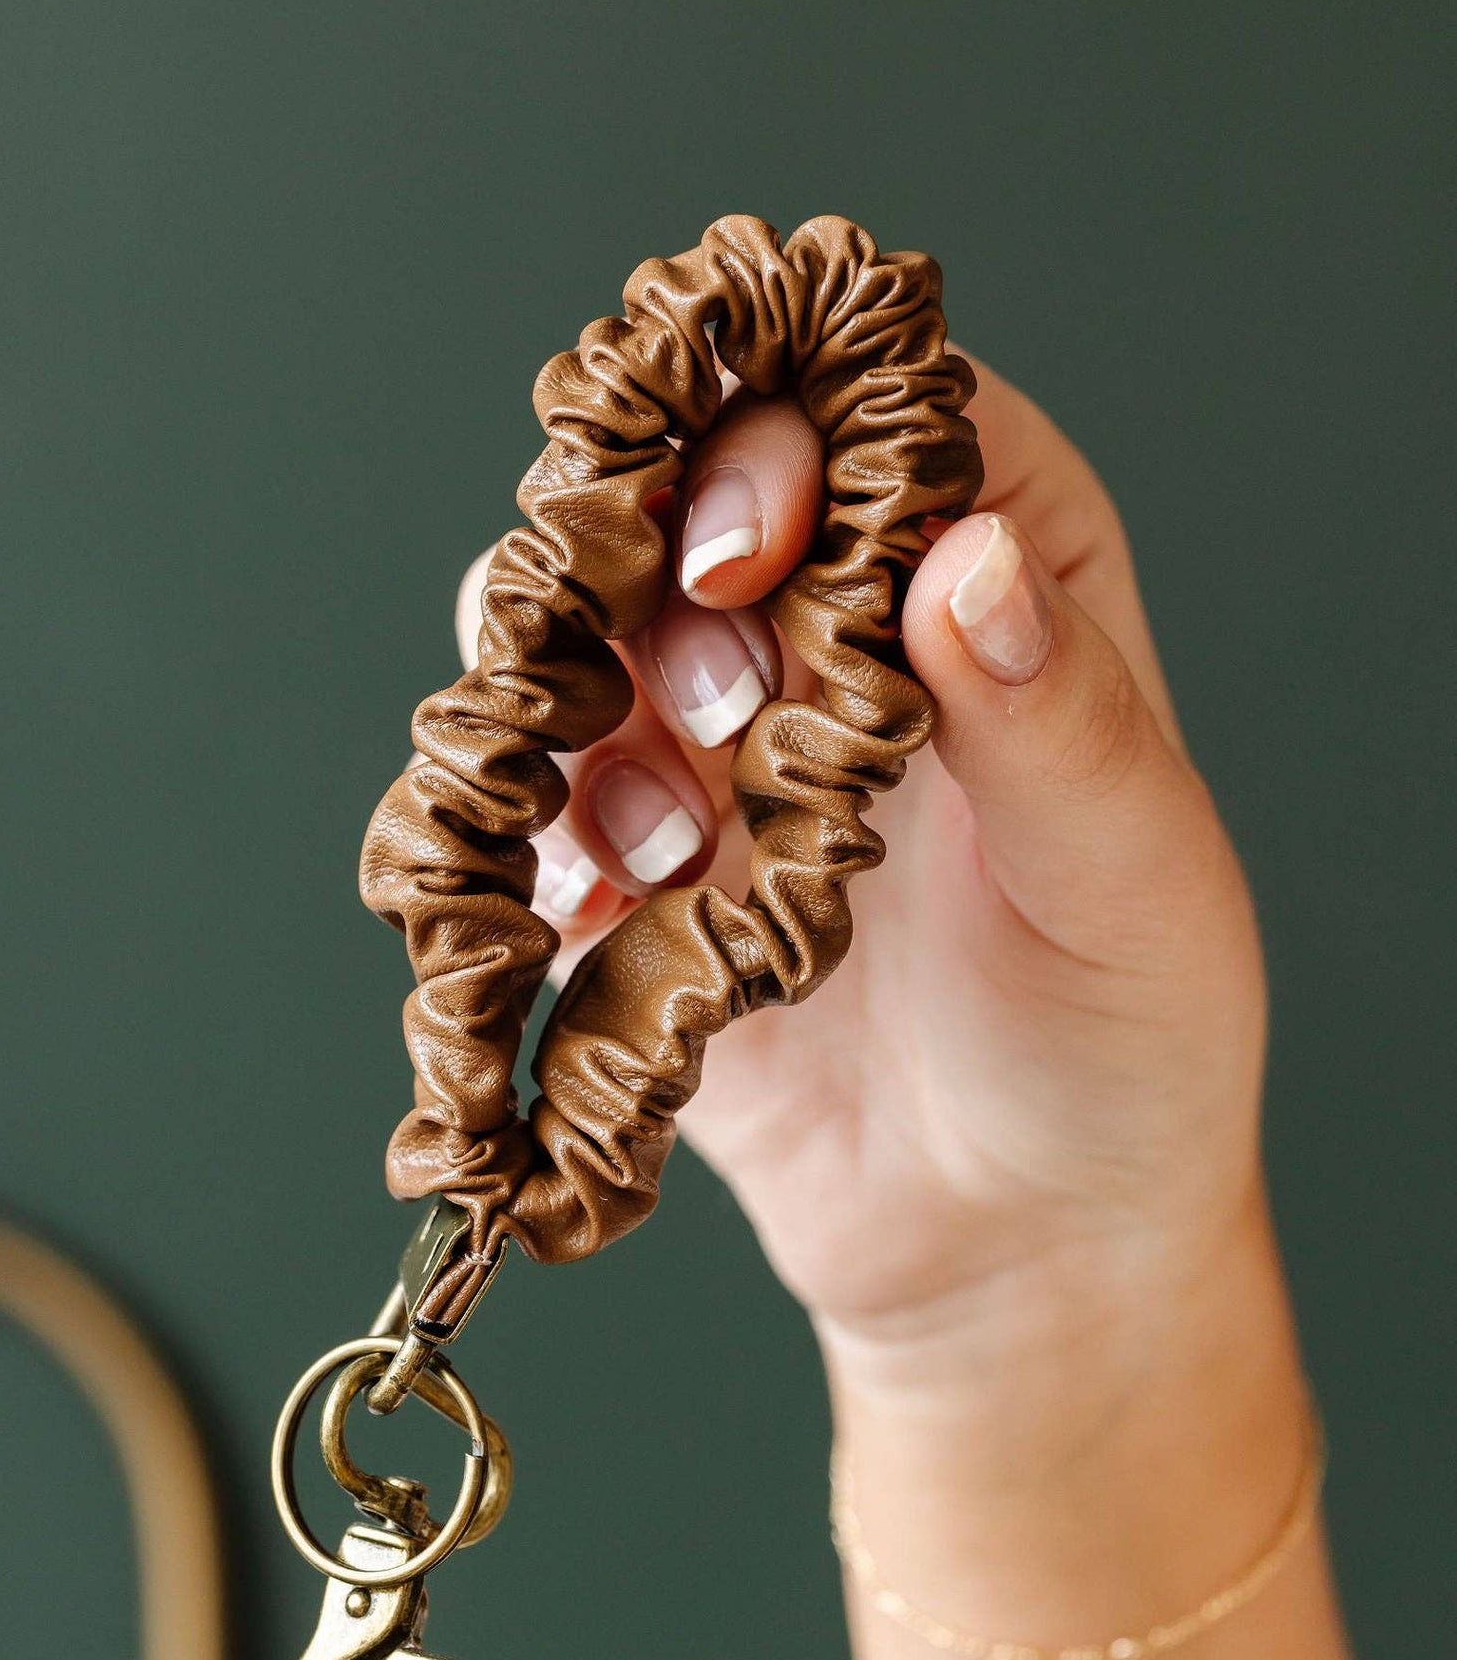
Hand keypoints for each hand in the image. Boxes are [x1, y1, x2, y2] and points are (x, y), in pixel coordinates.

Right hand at [458, 359, 1269, 1435]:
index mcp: (1009, 577)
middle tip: (721, 717)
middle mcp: (851, 622)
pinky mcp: (633, 848)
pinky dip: (537, 825)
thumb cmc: (1125, 1052)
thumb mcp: (1131, 883)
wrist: (1012, 1250)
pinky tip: (607, 910)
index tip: (750, 547)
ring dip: (593, 713)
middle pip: (694, 484)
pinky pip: (528, 777)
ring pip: (582, 614)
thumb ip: (1057, 720)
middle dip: (667, 582)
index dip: (792, 441)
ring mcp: (726, 732)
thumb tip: (966, 562)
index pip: (880, 408)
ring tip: (670, 850)